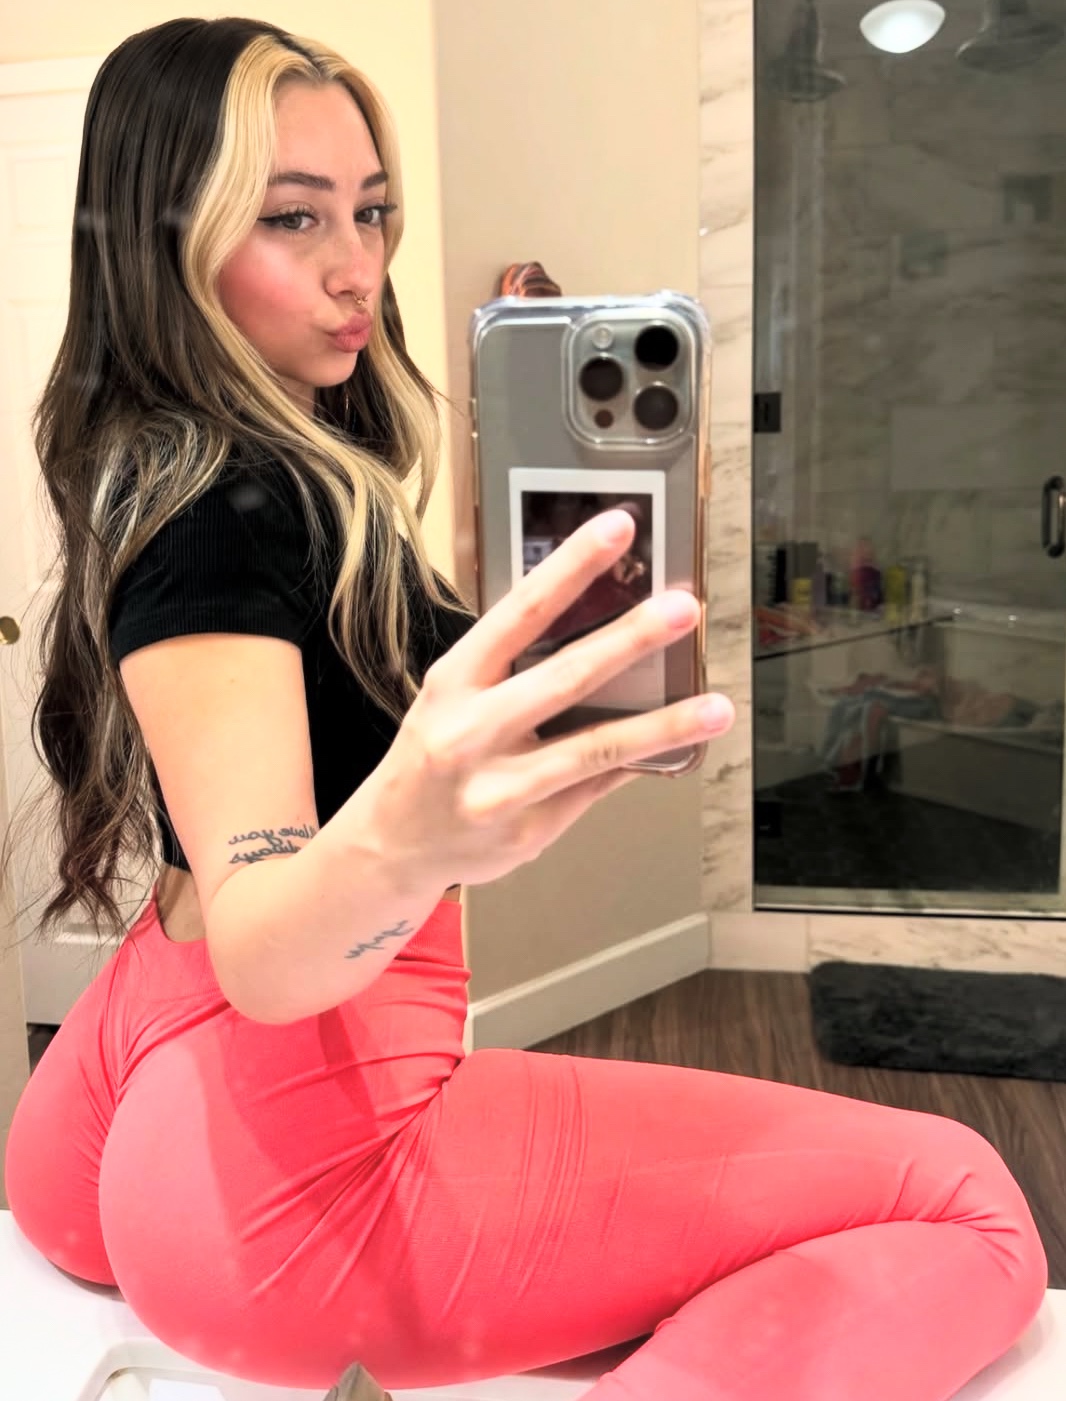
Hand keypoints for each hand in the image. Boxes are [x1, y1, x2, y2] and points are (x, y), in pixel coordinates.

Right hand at [357, 510, 734, 890]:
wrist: (391, 844)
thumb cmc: (432, 756)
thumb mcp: (452, 699)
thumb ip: (514, 669)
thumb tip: (607, 634)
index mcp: (454, 681)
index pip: (520, 612)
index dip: (571, 567)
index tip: (618, 528)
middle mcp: (471, 732)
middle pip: (563, 678)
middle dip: (629, 640)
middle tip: (683, 609)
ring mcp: (499, 788)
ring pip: (593, 750)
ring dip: (663, 726)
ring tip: (718, 708)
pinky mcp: (527, 830)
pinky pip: (595, 789)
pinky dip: (638, 765)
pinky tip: (679, 748)